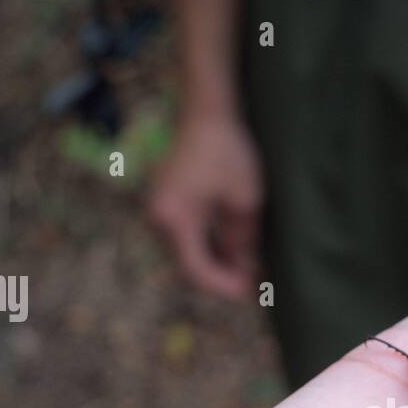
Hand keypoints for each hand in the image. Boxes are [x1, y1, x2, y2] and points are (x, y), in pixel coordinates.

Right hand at [148, 115, 262, 299]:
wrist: (206, 113)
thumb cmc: (229, 153)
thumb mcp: (245, 202)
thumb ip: (242, 242)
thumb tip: (244, 271)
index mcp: (174, 218)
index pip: (196, 268)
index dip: (222, 286)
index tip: (247, 294)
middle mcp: (158, 218)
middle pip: (187, 264)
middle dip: (218, 278)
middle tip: (249, 286)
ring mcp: (158, 211)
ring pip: (185, 252)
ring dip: (213, 264)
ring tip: (244, 270)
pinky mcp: (165, 204)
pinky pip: (183, 236)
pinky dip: (205, 246)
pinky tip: (229, 251)